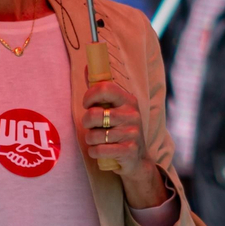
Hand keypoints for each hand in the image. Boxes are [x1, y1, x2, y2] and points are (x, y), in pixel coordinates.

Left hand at [80, 81, 167, 207]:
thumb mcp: (114, 108)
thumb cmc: (120, 129)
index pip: (104, 88)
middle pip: (93, 114)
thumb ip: (100, 90)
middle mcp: (132, 115)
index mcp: (128, 100)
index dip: (89, 96)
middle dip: (86, 123)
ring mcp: (132, 133)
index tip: (87, 104)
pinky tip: (100, 151)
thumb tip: (86, 66)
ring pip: (93, 135)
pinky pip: (98, 150)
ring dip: (90, 140)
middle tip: (92, 126)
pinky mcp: (129, 151)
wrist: (137, 159)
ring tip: (99, 140)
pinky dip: (94, 152)